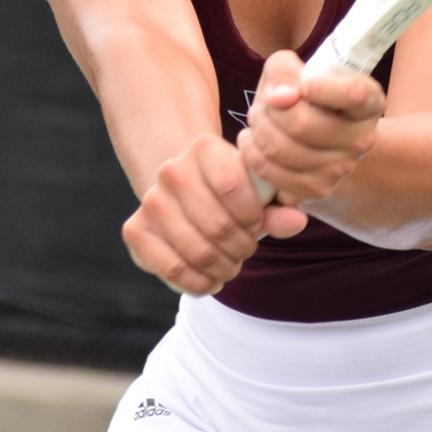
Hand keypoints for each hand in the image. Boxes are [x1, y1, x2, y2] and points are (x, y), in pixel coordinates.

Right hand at [122, 133, 308, 294]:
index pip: (232, 187)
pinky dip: (199, 283)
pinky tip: (210, 279)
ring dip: (223, 268)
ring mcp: (150, 201)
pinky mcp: (135, 230)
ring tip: (231, 265)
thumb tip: (296, 221)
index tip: (257, 224)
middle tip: (246, 249)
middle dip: (242, 247)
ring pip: (197, 251)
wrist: (184, 195)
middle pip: (217, 225)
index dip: (253, 217)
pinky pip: (173, 269)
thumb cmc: (229, 195)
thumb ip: (277, 208)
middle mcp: (171, 170)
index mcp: (204, 148)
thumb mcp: (256, 194)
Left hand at [238, 50, 385, 205]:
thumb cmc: (303, 95)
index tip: (304, 85)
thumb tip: (279, 97)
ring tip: (257, 121)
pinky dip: (254, 155)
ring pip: (281, 149)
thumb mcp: (294, 69)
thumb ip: (284, 70)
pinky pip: (272, 174)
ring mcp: (341, 169)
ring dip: (257, 130)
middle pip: (302, 124)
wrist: (311, 135)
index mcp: (368, 102)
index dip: (322, 88)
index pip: (354, 94)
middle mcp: (362, 139)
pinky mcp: (317, 190)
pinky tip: (255, 143)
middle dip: (269, 110)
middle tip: (264, 105)